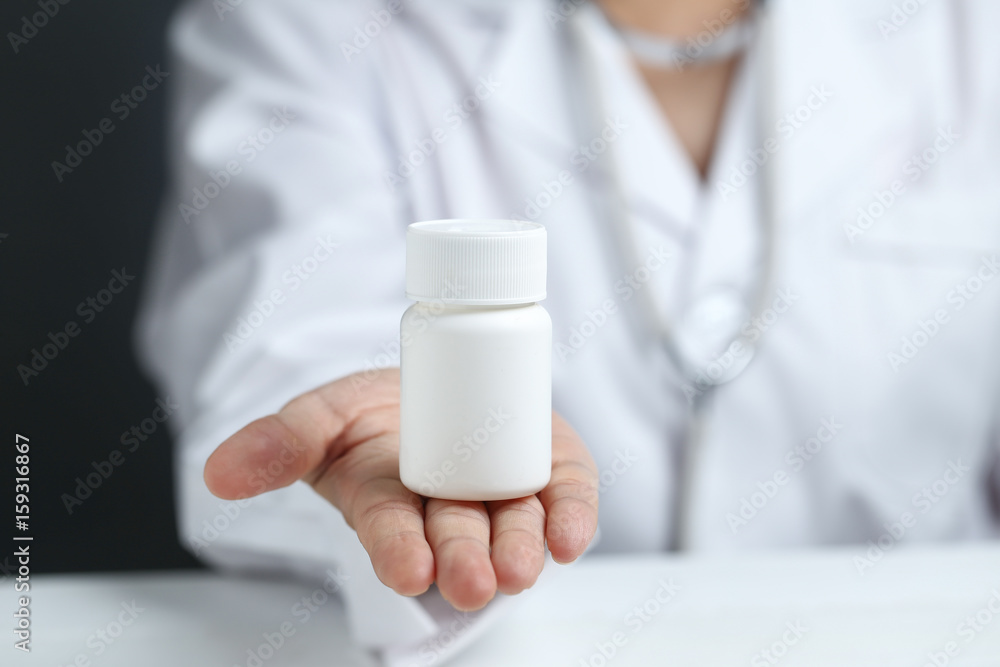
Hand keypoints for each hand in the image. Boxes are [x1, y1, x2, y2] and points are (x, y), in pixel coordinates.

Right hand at [204, 368, 598, 610]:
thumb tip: (216, 473)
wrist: (435, 382)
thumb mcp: (320, 413)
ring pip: (513, 527)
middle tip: (472, 579)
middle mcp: (447, 510)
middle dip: (463, 561)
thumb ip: (277, 441)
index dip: (397, 551)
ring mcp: (501, 492)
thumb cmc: (374, 412)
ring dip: (519, 549)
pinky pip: (564, 497)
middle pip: (458, 537)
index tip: (407, 568)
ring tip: (520, 566)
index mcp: (387, 502)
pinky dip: (572, 516)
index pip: (392, 533)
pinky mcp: (548, 470)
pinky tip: (572, 536)